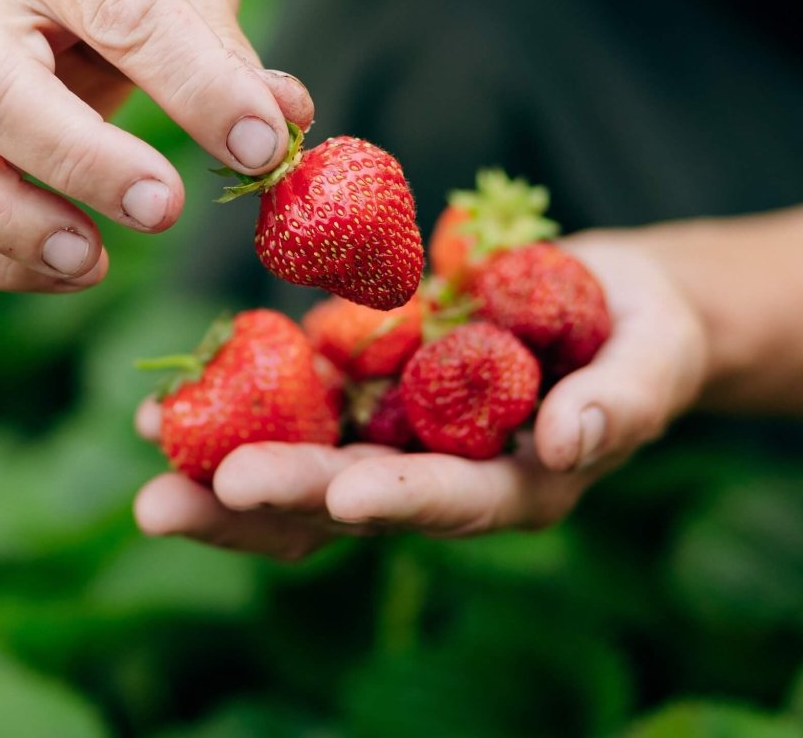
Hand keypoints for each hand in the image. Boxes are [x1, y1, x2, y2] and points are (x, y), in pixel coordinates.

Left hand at [132, 234, 709, 558]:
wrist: (606, 299)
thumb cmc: (648, 335)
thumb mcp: (653, 361)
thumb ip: (622, 402)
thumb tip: (572, 442)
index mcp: (512, 487)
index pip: (448, 503)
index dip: (395, 501)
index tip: (339, 496)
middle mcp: (440, 471)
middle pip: (344, 503)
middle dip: (262, 503)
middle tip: (171, 504)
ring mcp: (396, 428)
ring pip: (301, 458)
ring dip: (220, 459)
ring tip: (149, 444)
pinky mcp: (367, 380)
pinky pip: (296, 394)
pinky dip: (238, 394)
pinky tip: (175, 394)